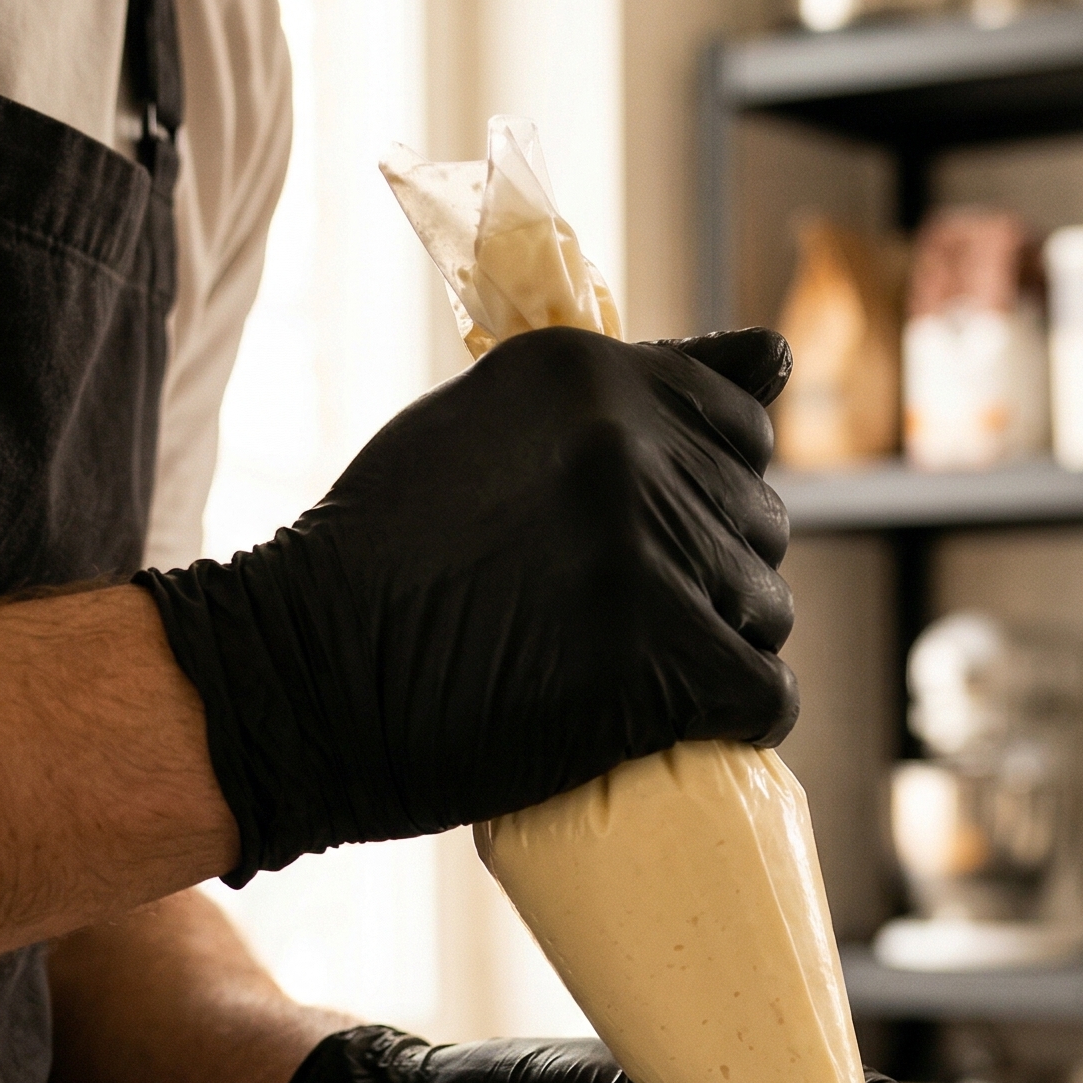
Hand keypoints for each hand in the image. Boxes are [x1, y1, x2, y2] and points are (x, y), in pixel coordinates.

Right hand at [138, 328, 797, 884]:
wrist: (306, 674)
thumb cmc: (384, 557)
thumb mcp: (488, 429)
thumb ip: (621, 398)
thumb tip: (776, 357)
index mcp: (587, 373)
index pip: (740, 426)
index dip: (711, 492)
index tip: (657, 537)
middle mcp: (629, 445)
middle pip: (758, 523)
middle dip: (714, 577)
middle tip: (630, 623)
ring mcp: (649, 551)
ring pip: (767, 608)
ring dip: (722, 648)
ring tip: (642, 672)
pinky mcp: (662, 655)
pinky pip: (765, 693)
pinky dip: (737, 721)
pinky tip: (684, 725)